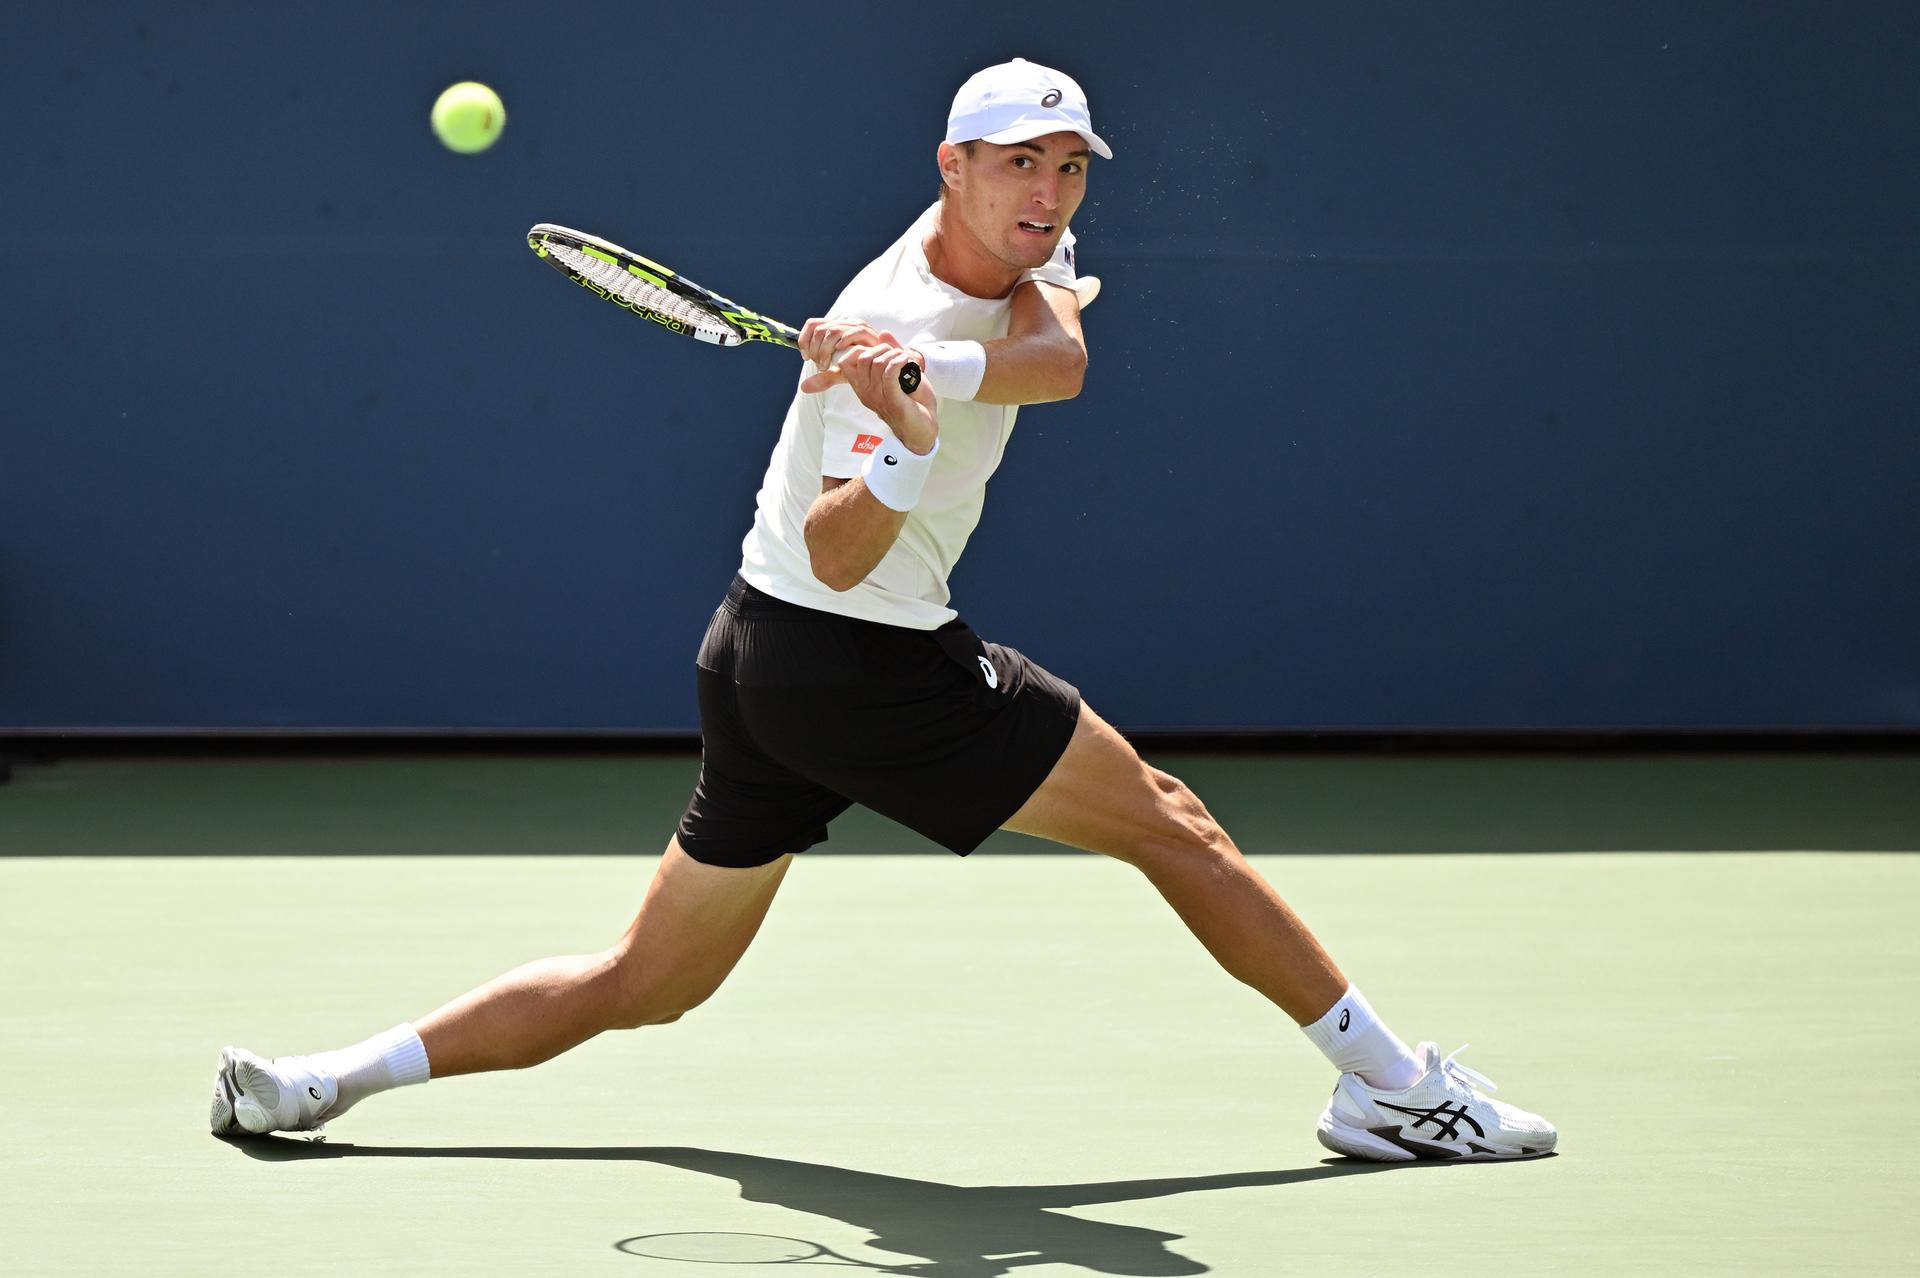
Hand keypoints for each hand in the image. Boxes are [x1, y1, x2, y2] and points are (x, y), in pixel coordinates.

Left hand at [798, 319, 913, 393]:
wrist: (884, 367)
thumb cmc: (862, 369)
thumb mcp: (840, 373)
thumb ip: (823, 378)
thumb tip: (803, 387)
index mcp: (835, 328)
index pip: (812, 324)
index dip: (804, 340)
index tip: (806, 357)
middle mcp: (844, 324)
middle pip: (819, 328)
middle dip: (815, 348)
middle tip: (820, 365)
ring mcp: (856, 326)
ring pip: (833, 331)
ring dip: (826, 348)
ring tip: (828, 364)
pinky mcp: (868, 332)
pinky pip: (854, 331)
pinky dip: (844, 341)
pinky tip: (840, 352)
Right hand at [836, 344, 937, 454]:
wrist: (923, 428)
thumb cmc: (912, 403)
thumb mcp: (901, 373)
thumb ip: (892, 353)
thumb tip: (883, 333)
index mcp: (863, 386)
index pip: (846, 361)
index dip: (860, 348)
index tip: (881, 350)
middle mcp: (866, 392)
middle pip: (863, 357)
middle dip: (883, 348)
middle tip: (899, 355)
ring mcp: (877, 397)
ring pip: (877, 362)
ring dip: (896, 355)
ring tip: (907, 360)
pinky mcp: (892, 400)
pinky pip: (889, 372)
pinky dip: (900, 361)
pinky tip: (909, 362)